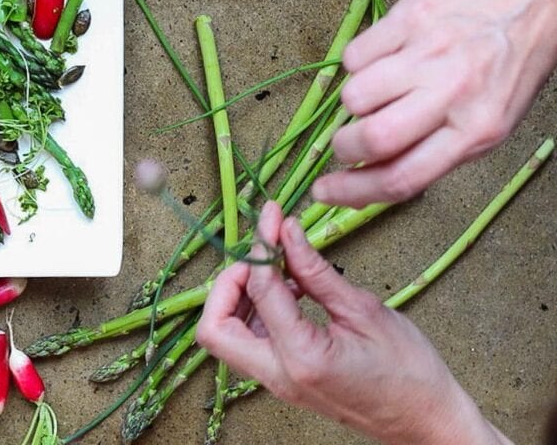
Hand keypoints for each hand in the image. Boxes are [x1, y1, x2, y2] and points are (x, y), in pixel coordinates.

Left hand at [196, 202, 509, 444]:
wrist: (427, 422)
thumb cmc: (409, 372)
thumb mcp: (364, 310)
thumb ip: (316, 271)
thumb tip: (287, 233)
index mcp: (301, 357)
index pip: (260, 290)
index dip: (262, 246)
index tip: (273, 218)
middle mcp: (279, 376)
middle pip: (213, 329)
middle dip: (226, 284)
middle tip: (259, 255)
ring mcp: (277, 383)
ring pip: (225, 337)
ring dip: (239, 297)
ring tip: (280, 271)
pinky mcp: (284, 381)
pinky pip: (249, 343)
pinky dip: (256, 312)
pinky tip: (290, 292)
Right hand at [314, 0, 556, 206]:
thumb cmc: (512, 64)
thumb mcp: (490, 121)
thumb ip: (437, 148)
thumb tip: (373, 170)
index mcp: (477, 131)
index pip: (402, 178)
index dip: (353, 192)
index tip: (325, 191)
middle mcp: (453, 93)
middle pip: (373, 139)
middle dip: (344, 147)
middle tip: (344, 143)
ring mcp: (429, 52)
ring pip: (354, 95)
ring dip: (354, 101)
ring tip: (377, 90)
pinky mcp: (410, 16)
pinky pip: (355, 54)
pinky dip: (359, 62)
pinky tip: (383, 56)